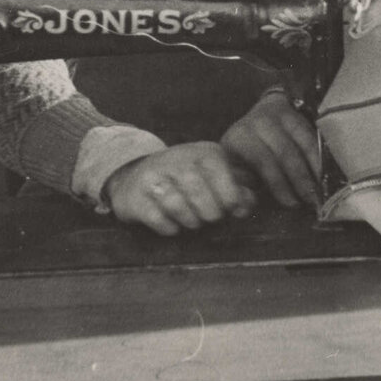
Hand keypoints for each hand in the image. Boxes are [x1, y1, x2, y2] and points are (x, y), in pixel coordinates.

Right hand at [103, 142, 258, 235]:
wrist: (136, 178)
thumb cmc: (188, 182)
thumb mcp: (215, 177)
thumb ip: (238, 189)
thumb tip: (246, 206)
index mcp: (202, 152)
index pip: (220, 171)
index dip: (230, 196)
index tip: (233, 210)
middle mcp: (176, 159)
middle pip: (199, 193)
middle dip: (210, 213)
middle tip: (210, 217)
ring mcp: (152, 176)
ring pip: (177, 206)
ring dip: (190, 221)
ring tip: (193, 221)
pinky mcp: (135, 196)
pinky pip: (157, 219)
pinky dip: (170, 228)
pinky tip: (173, 225)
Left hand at [221, 88, 320, 207]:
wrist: (258, 119)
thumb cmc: (246, 154)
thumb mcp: (236, 170)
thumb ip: (239, 191)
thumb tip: (243, 209)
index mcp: (240, 137)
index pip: (262, 161)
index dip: (278, 183)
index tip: (291, 203)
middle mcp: (259, 122)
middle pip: (285, 152)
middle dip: (300, 180)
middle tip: (312, 201)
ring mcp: (280, 115)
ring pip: (303, 143)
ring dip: (315, 169)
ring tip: (322, 190)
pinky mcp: (297, 114)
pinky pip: (313, 136)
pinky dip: (321, 157)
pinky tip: (326, 174)